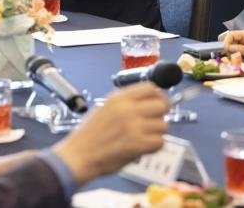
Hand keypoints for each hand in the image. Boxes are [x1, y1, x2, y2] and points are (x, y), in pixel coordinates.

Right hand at [53, 83, 169, 185]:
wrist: (79, 154)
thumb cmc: (89, 134)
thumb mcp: (105, 107)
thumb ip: (126, 101)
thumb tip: (149, 100)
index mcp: (119, 98)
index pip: (151, 88)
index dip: (159, 96)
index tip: (160, 102)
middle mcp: (128, 109)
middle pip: (162, 105)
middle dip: (162, 114)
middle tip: (156, 121)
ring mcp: (134, 127)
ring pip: (163, 125)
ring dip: (157, 132)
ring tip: (145, 136)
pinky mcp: (138, 145)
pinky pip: (160, 142)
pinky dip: (154, 146)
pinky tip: (144, 147)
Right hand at [221, 29, 243, 63]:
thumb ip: (241, 50)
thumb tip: (229, 49)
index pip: (231, 35)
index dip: (226, 43)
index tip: (227, 53)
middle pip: (231, 40)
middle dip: (229, 50)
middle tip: (232, 59)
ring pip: (234, 45)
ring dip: (234, 53)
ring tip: (239, 60)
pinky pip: (239, 49)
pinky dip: (239, 54)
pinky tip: (243, 59)